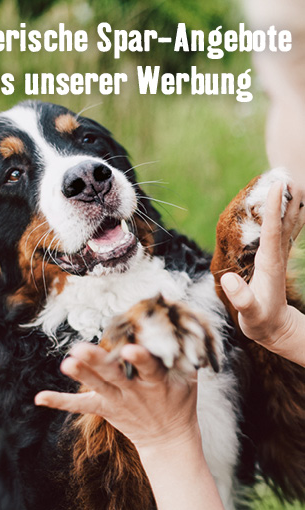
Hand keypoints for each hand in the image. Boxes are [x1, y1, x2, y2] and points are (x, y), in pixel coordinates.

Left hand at [35, 342, 198, 451]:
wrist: (169, 439)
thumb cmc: (179, 400)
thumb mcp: (189, 378)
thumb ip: (184, 352)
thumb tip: (178, 320)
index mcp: (157, 381)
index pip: (149, 366)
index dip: (141, 358)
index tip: (132, 348)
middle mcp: (135, 391)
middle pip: (115, 375)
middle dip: (98, 363)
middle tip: (81, 350)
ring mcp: (117, 401)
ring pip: (97, 386)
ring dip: (81, 375)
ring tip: (66, 363)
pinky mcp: (104, 409)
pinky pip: (80, 406)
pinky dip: (60, 402)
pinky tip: (39, 397)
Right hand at [220, 182, 304, 353]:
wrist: (275, 330)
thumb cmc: (261, 322)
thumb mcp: (250, 315)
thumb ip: (241, 298)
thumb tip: (230, 280)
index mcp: (270, 265)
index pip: (272, 232)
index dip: (273, 209)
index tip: (276, 186)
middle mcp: (276, 257)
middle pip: (283, 222)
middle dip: (284, 198)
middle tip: (285, 171)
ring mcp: (277, 258)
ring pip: (284, 225)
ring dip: (286, 205)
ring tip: (287, 183)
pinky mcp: (273, 261)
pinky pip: (281, 233)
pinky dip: (283, 218)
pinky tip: (285, 208)